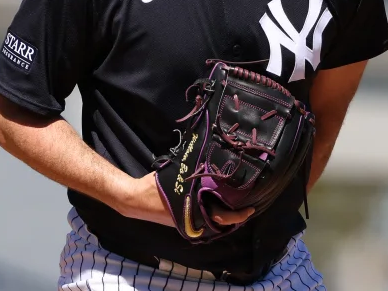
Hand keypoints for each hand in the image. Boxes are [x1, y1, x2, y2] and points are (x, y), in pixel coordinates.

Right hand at [118, 172, 254, 227]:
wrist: (135, 199)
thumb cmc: (156, 187)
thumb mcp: (178, 176)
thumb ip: (196, 175)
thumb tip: (212, 165)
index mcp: (195, 214)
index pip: (223, 218)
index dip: (239, 215)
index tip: (252, 208)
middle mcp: (193, 222)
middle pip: (221, 221)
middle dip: (235, 214)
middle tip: (248, 203)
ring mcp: (188, 223)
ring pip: (212, 220)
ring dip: (224, 213)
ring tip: (236, 202)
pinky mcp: (184, 220)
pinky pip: (204, 217)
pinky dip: (212, 211)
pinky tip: (217, 200)